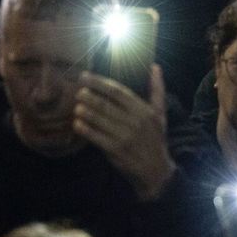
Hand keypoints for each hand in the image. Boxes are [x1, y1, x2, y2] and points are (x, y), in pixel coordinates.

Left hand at [73, 66, 174, 199]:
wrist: (156, 170)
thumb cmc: (155, 138)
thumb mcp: (160, 113)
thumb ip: (157, 89)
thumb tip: (155, 66)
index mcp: (143, 110)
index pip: (117, 91)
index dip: (99, 83)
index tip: (85, 76)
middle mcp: (134, 121)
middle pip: (106, 105)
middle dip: (89, 96)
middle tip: (77, 91)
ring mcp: (123, 136)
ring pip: (99, 120)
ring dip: (85, 111)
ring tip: (76, 106)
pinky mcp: (114, 150)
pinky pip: (96, 137)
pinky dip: (85, 130)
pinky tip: (76, 124)